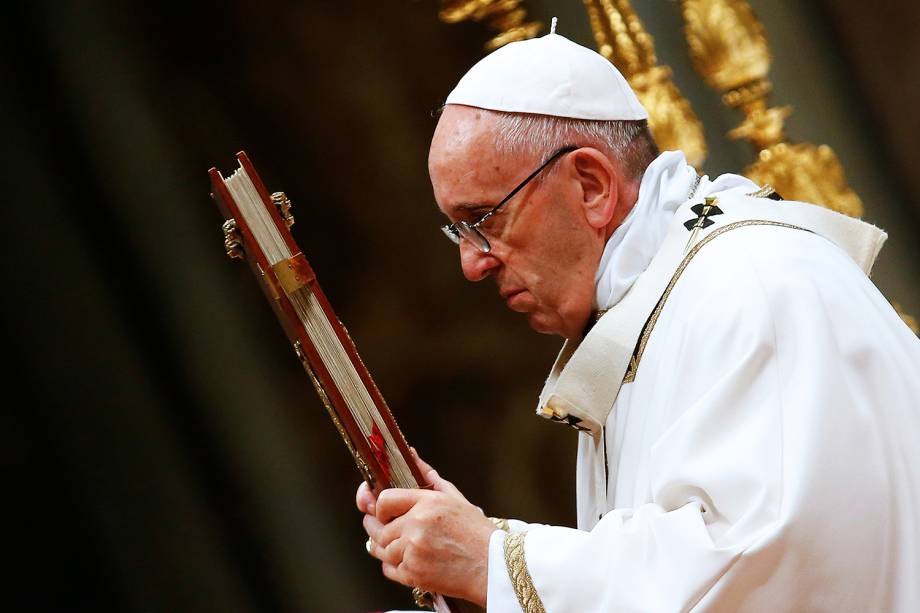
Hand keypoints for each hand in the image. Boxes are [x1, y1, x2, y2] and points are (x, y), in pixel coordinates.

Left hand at [355, 450, 496, 606]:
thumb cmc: (477, 532)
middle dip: (378, 528)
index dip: (379, 506)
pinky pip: (388, 569)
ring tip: (397, 545)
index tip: (383, 511)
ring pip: (381, 549)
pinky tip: (406, 559)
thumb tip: (411, 454)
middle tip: (383, 527)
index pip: (385, 500)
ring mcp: (414, 551)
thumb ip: (429, 477)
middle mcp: (417, 525)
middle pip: (379, 528)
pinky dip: (393, 565)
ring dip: (386, 548)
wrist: (493, 567)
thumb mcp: (455, 499)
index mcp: (428, 503)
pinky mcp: (414, 574)